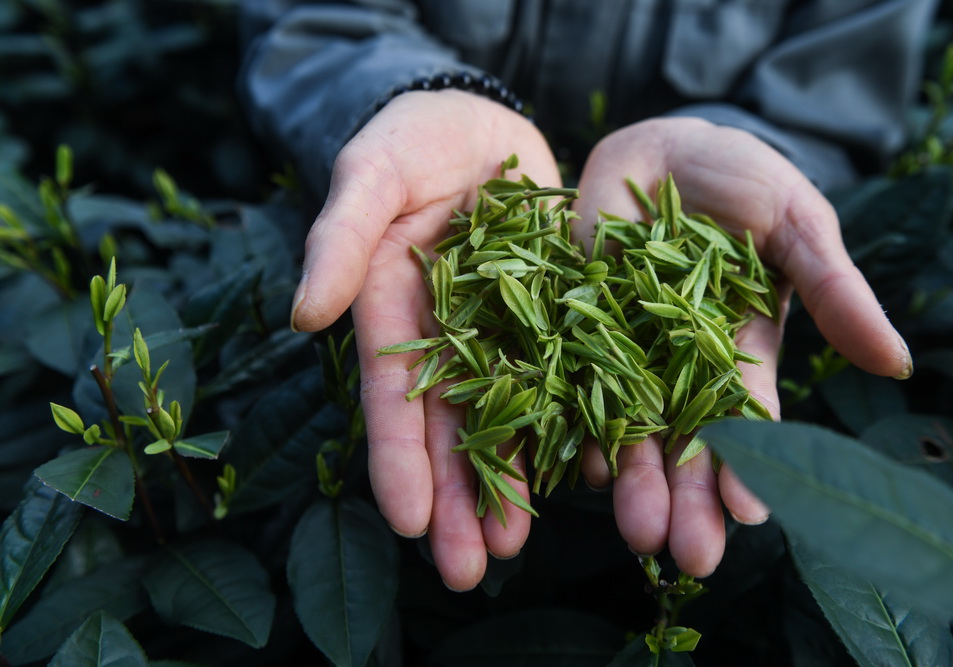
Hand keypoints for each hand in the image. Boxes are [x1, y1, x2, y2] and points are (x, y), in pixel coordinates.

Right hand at [290, 90, 560, 590]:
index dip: (397, 458)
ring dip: (507, 483)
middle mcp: (444, 334)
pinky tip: (583, 477)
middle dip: (454, 498)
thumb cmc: (412, 139)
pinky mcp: (551, 317)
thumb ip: (338, 237)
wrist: (480, 123)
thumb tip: (303, 317)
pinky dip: (571, 426)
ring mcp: (499, 331)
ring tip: (514, 545)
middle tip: (467, 568)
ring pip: (503, 418)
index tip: (408, 520)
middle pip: (447, 425)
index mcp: (390, 308)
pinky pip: (563, 377)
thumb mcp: (371, 172)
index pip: (392, 393)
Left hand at [572, 117, 911, 576]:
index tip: (750, 513)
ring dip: (630, 478)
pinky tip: (575, 465)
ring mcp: (622, 350)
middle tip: (687, 555)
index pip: (746, 421)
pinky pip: (566, 381)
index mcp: (739, 352)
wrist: (662, 148)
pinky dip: (568, 421)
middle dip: (687, 497)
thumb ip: (833, 290)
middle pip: (684, 442)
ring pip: (625, 426)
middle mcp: (679, 366)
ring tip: (634, 530)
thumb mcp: (796, 227)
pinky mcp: (572, 327)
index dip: (748, 465)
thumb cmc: (743, 182)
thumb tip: (893, 363)